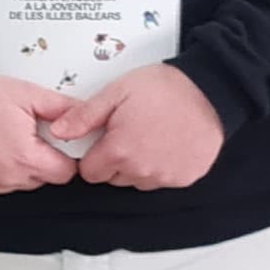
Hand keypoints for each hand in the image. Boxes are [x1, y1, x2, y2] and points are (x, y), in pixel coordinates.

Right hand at [0, 72, 78, 195]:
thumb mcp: (24, 93)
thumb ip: (60, 107)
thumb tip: (83, 114)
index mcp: (26, 158)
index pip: (66, 172)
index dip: (66, 155)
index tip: (58, 141)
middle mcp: (7, 179)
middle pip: (42, 178)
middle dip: (42, 158)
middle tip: (27, 133)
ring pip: (19, 183)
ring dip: (18, 165)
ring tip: (4, 137)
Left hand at [49, 63, 226, 189]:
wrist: (211, 89)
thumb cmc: (165, 88)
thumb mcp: (116, 92)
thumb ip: (83, 116)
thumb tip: (57, 131)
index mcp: (119, 150)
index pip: (90, 172)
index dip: (95, 154)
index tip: (106, 138)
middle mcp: (141, 171)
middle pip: (114, 178)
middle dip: (117, 159)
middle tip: (131, 131)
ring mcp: (165, 176)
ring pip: (139, 181)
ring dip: (140, 165)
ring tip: (153, 135)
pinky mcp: (186, 177)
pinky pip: (164, 179)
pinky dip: (164, 166)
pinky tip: (170, 143)